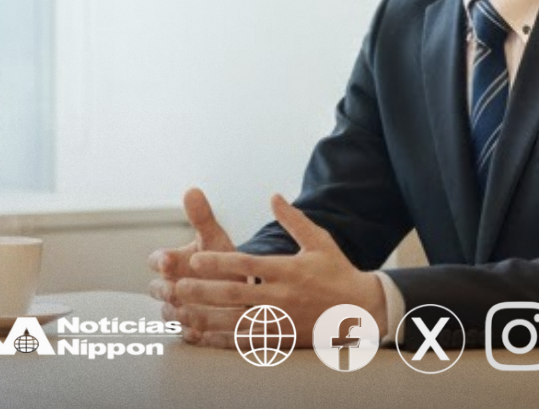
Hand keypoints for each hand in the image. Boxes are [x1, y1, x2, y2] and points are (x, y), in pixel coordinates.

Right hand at [147, 187, 247, 345]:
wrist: (242, 290)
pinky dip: (192, 333)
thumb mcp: (214, 238)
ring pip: (170, 314)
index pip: (156, 260)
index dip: (160, 261)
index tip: (167, 260)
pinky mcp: (192, 329)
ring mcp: (179, 309)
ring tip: (188, 312)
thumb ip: (202, 217)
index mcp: (171, 263)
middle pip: (157, 290)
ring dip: (177, 313)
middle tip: (174, 289)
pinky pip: (187, 334)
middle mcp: (170, 286)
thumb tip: (192, 190)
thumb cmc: (222, 261)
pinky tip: (200, 332)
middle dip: (165, 290)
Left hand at [174, 194, 386, 346]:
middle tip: (177, 286)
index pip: (246, 264)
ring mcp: (282, 320)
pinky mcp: (283, 338)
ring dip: (208, 317)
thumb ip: (293, 220)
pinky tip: (205, 337)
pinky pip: (249, 342)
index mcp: (287, 270)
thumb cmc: (338, 272)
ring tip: (183, 312)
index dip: (218, 262)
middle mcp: (282, 296)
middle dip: (203, 290)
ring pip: (237, 321)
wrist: (361, 310)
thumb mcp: (319, 241)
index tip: (194, 259)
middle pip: (235, 294)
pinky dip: (224, 340)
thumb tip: (273, 196)